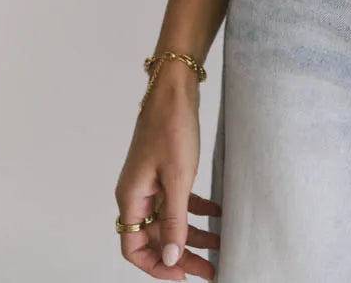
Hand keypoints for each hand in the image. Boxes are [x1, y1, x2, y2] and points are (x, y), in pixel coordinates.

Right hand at [115, 71, 220, 278]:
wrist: (175, 87)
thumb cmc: (171, 127)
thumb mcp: (177, 179)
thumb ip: (174, 221)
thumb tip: (170, 256)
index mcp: (131, 198)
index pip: (134, 249)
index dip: (157, 267)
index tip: (184, 275)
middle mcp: (137, 193)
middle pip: (154, 238)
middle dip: (181, 255)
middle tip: (209, 269)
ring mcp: (151, 181)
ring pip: (169, 220)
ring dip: (193, 234)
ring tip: (220, 245)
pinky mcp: (165, 169)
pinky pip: (178, 200)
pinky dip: (196, 209)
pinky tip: (217, 212)